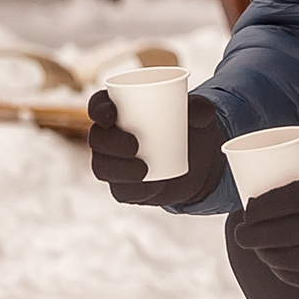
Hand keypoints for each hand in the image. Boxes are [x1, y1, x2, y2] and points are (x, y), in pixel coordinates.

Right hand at [89, 90, 225, 206]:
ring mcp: (116, 163)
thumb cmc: (192, 126)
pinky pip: (121, 192)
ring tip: (144, 170)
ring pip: (103, 167)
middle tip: (135, 145)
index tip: (110, 115)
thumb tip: (198, 110)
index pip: (99, 106)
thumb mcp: (201, 115)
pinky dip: (134, 191)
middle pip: (97, 138)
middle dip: (109, 143)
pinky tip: (151, 188)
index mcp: (120, 110)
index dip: (97, 109)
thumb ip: (201, 107)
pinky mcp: (126, 186)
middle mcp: (111, 136)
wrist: (201, 161)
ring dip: (118, 170)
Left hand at [232, 167, 298, 289]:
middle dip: (248, 236)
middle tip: (241, 234)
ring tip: (258, 248)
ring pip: (281, 259)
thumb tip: (260, 198)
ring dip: (263, 254)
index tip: (247, 211)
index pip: (272, 204)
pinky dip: (283, 271)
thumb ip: (298, 187)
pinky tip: (278, 263)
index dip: (253, 211)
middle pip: (271, 235)